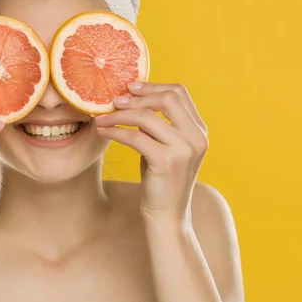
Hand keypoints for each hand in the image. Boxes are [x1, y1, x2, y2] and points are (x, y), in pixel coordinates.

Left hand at [95, 82, 208, 220]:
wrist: (167, 215)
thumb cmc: (161, 179)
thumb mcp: (164, 145)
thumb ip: (157, 123)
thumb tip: (130, 97)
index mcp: (199, 130)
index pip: (179, 92)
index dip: (153, 85)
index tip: (130, 86)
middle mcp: (196, 137)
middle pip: (168, 98)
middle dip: (137, 96)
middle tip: (114, 100)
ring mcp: (184, 149)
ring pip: (147, 116)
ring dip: (120, 114)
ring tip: (102, 117)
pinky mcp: (167, 161)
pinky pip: (135, 137)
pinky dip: (116, 131)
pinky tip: (103, 131)